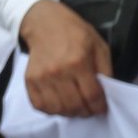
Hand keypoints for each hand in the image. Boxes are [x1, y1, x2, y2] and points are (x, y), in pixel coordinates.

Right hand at [21, 0, 112, 116]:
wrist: (45, 24)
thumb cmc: (76, 34)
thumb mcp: (99, 46)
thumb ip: (105, 69)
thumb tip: (107, 92)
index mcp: (78, 62)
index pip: (91, 95)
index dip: (99, 106)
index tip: (103, 109)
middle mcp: (58, 72)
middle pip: (74, 105)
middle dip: (86, 112)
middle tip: (91, 110)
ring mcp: (41, 78)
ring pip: (57, 109)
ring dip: (70, 113)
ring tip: (77, 108)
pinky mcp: (29, 81)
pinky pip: (40, 106)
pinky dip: (52, 110)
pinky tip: (61, 105)